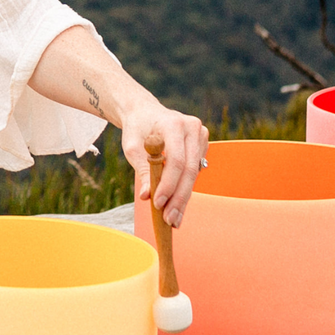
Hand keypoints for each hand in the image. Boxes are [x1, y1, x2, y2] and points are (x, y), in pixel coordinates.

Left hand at [119, 104, 207, 227]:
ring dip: (183, 198)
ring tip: (174, 219)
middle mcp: (192, 128)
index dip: (169, 184)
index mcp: (174, 124)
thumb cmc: (137, 130)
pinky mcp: (202, 146)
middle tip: (170, 220)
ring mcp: (200, 136)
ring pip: (194, 174)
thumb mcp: (133, 148)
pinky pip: (194, 172)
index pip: (176, 160)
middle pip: (189, 170)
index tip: (159, 203)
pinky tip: (177, 206)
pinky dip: (185, 189)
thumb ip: (143, 170)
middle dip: (179, 198)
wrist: (145, 113)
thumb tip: (147, 196)